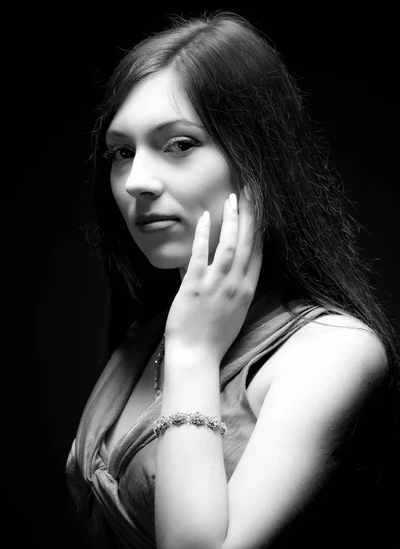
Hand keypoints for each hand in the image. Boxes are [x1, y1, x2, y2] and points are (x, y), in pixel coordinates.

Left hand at [165, 188, 262, 363]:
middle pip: (249, 243)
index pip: (259, 252)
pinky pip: (201, 255)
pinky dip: (205, 235)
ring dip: (232, 219)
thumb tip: (227, 268)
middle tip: (252, 191)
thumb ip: (234, 289)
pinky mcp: (195, 287)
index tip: (261, 208)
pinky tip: (205, 217)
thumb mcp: (233, 312)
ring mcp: (217, 285)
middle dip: (252, 214)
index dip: (261, 227)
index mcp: (247, 291)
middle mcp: (237, 285)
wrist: (196, 358)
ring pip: (230, 245)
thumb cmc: (212, 338)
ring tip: (232, 197)